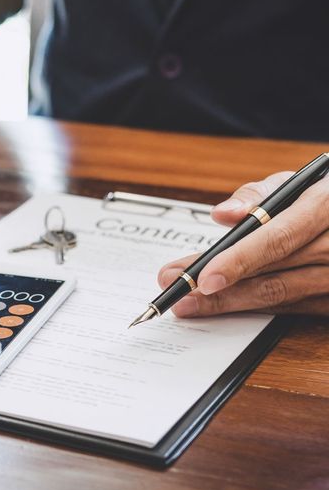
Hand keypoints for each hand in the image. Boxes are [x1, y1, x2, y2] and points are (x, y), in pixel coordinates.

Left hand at [158, 171, 328, 317]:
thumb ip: (258, 194)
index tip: (203, 277)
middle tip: (176, 292)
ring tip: (189, 303)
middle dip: (218, 288)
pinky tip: (224, 304)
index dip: (238, 261)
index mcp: (326, 206)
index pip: (277, 239)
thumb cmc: (324, 196)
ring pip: (280, 296)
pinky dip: (255, 306)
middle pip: (272, 276)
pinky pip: (292, 307)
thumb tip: (221, 214)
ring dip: (229, 303)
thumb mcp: (297, 181)